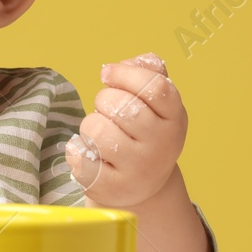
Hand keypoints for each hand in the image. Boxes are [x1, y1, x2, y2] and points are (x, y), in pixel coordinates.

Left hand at [63, 52, 187, 209]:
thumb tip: (134, 63)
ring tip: (101, 135)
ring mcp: (139, 169)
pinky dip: (76, 151)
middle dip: (104, 99)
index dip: (125, 73)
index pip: (155, 87)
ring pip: (97, 130)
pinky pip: (81, 159)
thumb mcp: (154, 101)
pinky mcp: (114, 188)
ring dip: (90, 126)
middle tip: (107, 110)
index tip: (107, 74)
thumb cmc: (142, 130)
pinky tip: (88, 153)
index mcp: (174, 118)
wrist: (142, 183)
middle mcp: (162, 146)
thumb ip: (147, 72)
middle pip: (122, 106)